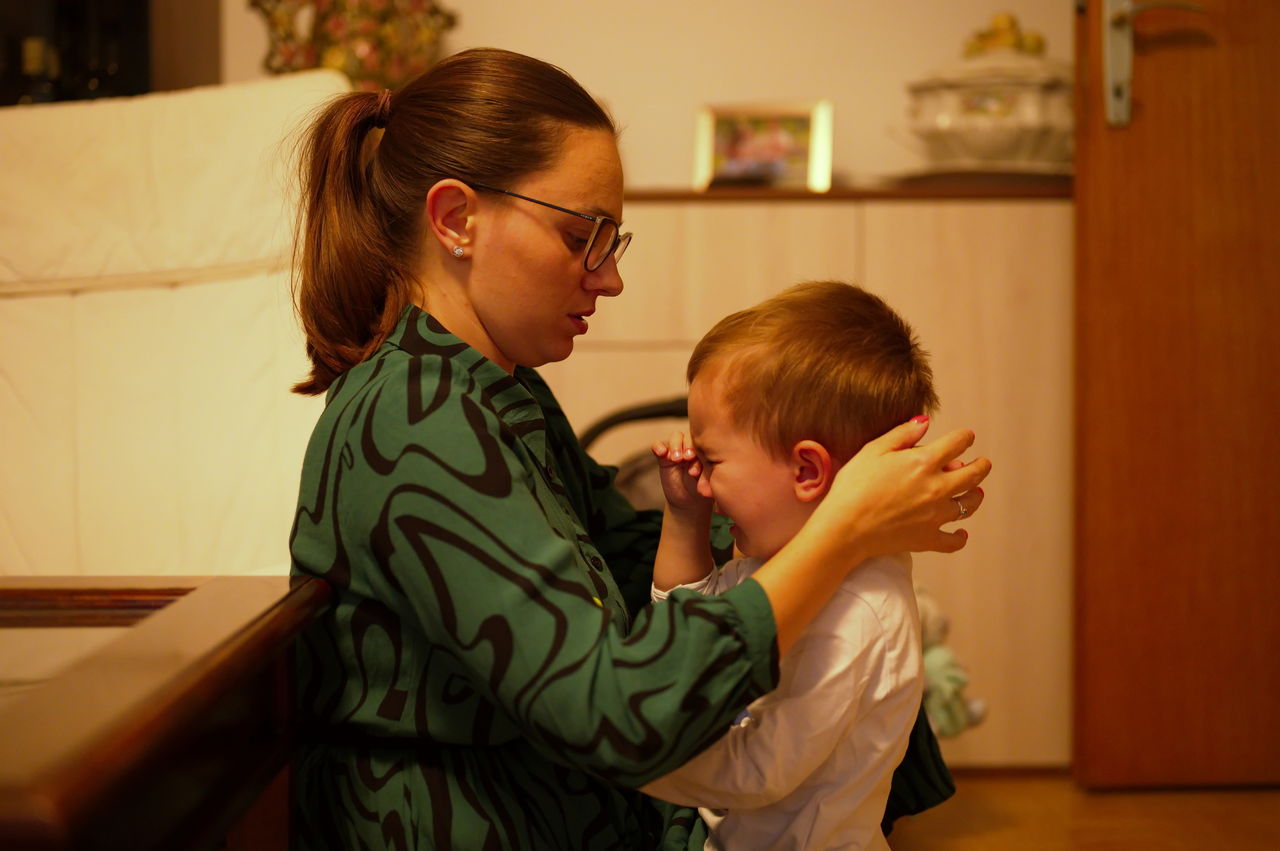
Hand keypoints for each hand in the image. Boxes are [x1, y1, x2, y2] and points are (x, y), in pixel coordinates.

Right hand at [652, 431, 711, 515]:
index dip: (700, 447)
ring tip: (676, 459)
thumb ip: (710, 471)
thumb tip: (709, 467)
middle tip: (688, 457)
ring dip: (676, 446)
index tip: (696, 459)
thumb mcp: (710, 480)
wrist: (690, 501)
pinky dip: (658, 446)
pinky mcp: (664, 456)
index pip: (704, 441)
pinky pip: (658, 445)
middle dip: (689, 445)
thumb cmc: (704, 489)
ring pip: (676, 437)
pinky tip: (661, 452)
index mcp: (706, 450)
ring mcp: (678, 450)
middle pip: (690, 436)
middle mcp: (692, 447)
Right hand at [811, 416, 990, 557]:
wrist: (844, 528)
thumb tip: (925, 422)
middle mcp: (937, 488)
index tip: (967, 437)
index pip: (957, 443)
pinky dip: (960, 537)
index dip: (965, 437)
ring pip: (968, 505)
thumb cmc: (853, 486)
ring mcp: (935, 515)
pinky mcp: (928, 538)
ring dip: (976, 495)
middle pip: (972, 475)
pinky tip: (960, 532)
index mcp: (924, 462)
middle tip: (983, 463)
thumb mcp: (872, 451)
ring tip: (976, 492)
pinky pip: (953, 541)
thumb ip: (901, 435)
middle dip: (981, 466)